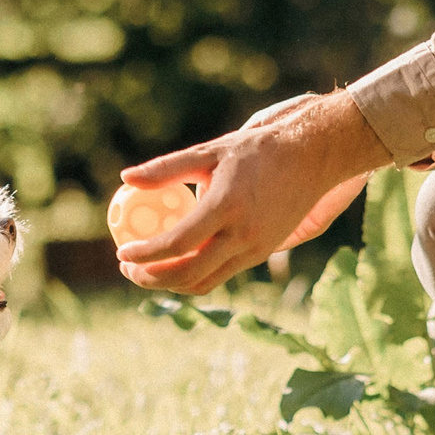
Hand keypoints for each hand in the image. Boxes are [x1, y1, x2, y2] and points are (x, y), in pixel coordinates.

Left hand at [115, 91, 388, 294]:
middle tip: (127, 269)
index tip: (122, 253)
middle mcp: (243, 234)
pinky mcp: (263, 253)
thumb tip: (126, 178)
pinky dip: (195, 277)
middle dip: (151, 278)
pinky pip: (222, 274)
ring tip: (144, 272)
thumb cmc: (257, 150)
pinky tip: (176, 264)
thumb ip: (167, 169)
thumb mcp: (210, 151)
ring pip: (205, 281)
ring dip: (170, 284)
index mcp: (227, 206)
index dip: (145, 254)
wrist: (312, 158)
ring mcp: (256, 248)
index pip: (178, 242)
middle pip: (188, 273)